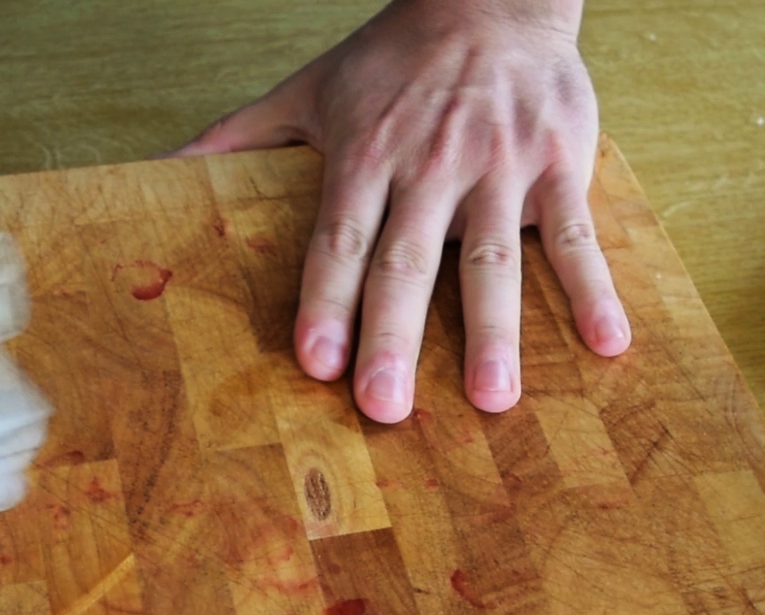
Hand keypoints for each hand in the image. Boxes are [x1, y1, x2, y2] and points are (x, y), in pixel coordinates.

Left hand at [173, 0, 629, 423]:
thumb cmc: (397, 57)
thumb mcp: (310, 89)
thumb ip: (238, 138)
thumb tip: (158, 170)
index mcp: (367, 153)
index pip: (340, 239)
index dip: (326, 301)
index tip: (316, 364)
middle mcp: (431, 164)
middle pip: (408, 262)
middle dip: (395, 336)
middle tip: (387, 407)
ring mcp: (500, 167)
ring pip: (493, 259)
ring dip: (496, 332)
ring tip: (493, 398)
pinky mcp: (559, 164)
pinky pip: (576, 236)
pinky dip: (594, 290)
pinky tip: (606, 344)